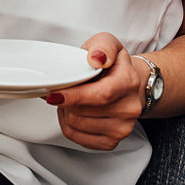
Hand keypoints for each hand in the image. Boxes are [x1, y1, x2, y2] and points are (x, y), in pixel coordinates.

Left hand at [41, 33, 145, 150]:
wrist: (130, 85)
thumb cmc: (114, 65)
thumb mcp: (108, 43)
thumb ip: (103, 46)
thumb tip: (96, 58)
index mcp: (128, 83)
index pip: (100, 95)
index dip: (75, 96)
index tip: (55, 94)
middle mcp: (129, 108)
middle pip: (83, 112)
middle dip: (65, 100)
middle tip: (64, 88)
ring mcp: (122, 128)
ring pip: (77, 125)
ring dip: (66, 112)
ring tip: (72, 99)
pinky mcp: (112, 142)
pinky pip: (78, 138)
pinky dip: (69, 125)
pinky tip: (75, 112)